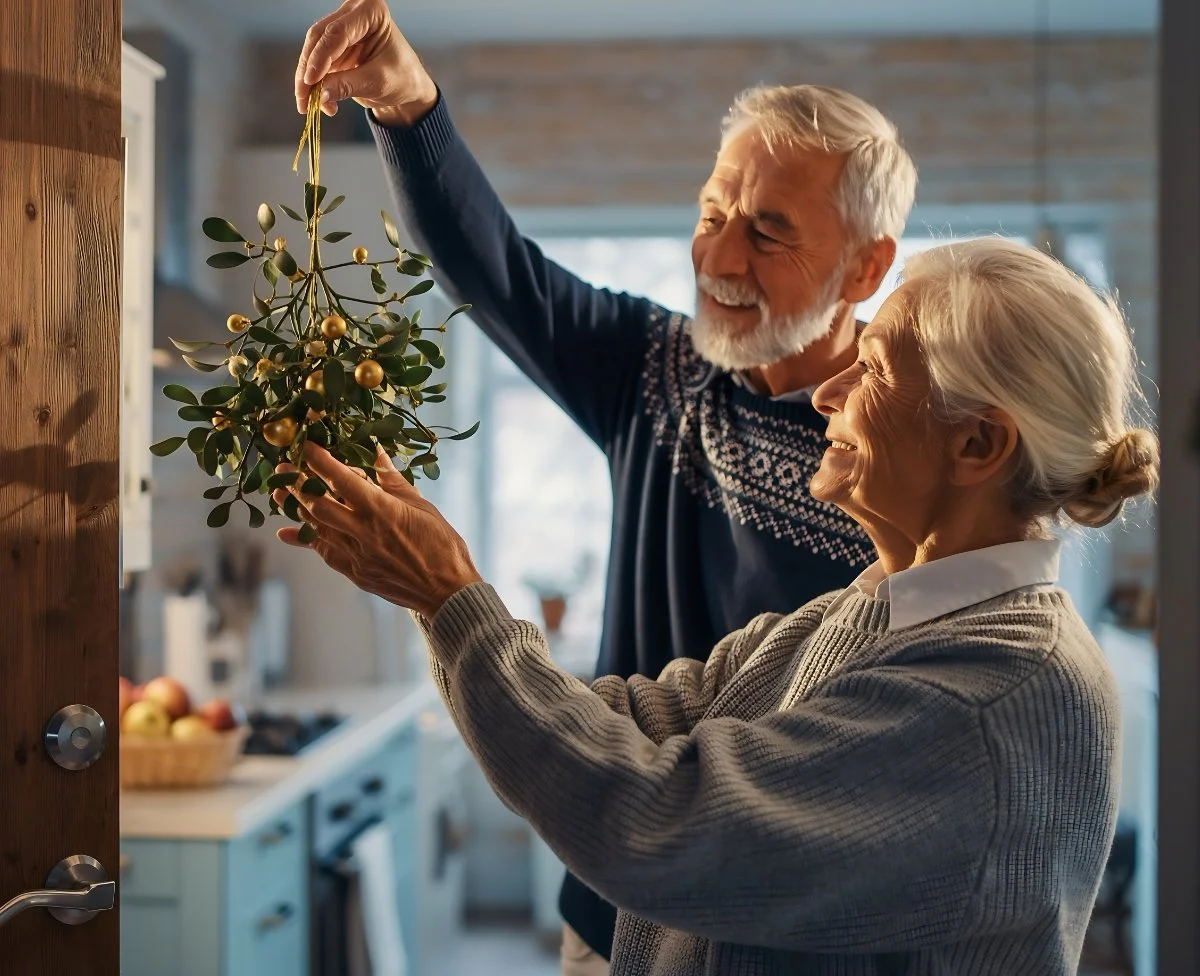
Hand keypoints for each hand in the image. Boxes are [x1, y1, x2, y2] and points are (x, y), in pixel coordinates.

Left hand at [273, 443, 481, 618]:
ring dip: (294, 509)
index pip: (342, 479)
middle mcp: (363, 532)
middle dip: (296, 483)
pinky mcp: (354, 572)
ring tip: (278, 493)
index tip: (305, 445)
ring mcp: (356, 555)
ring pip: (315, 528)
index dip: (320, 460)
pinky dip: (305, 540)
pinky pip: (322, 553)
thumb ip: (393, 480)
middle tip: (283, 468)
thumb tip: (376, 451)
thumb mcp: (422, 506)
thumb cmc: (441, 545)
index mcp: (382, 510)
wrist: (446, 592)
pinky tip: (287, 532)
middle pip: (318, 504)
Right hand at [295, 0, 437, 125]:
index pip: (338, 33)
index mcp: (372, 11)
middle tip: (303, 98)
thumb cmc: (402, 78)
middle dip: (308, 70)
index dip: (320, 57)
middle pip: (320, 38)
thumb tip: (320, 95)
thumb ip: (348, 85)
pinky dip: (313, 83)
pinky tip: (317, 102)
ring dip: (306, 79)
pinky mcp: (334, 46)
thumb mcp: (378, 82)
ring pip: (312, 50)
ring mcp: (341, 28)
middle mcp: (353, 13)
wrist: (408, 86)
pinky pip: (315, 62)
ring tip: (307, 105)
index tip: (310, 81)